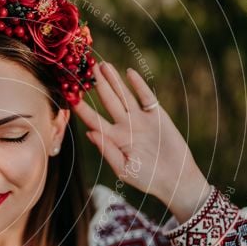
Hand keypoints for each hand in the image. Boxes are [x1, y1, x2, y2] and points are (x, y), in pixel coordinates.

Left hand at [72, 61, 210, 221]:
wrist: (176, 179)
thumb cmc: (147, 179)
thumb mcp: (123, 169)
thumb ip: (107, 150)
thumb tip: (89, 132)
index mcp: (113, 139)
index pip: (94, 120)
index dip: (83, 109)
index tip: (70, 96)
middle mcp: (125, 126)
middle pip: (108, 102)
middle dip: (98, 86)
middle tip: (87, 69)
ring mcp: (141, 119)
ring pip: (124, 95)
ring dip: (114, 81)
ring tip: (103, 66)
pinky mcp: (157, 115)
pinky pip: (146, 97)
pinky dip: (138, 85)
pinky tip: (129, 73)